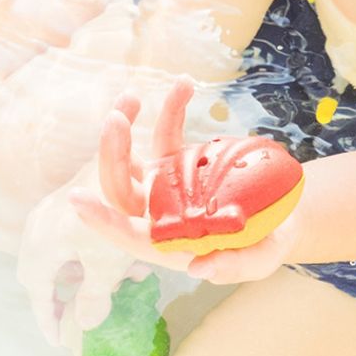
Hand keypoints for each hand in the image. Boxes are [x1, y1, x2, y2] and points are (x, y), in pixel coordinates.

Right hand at [16, 138, 154, 355]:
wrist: (127, 159)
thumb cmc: (117, 216)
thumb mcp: (108, 264)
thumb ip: (94, 297)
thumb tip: (84, 325)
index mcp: (42, 245)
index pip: (36, 290)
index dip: (48, 317)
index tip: (58, 340)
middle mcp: (40, 224)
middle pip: (44, 270)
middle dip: (67, 293)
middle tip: (80, 312)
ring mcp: (53, 207)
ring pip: (63, 250)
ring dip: (86, 270)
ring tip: (120, 280)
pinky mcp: (72, 193)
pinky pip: (72, 233)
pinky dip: (91, 251)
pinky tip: (122, 254)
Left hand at [68, 77, 302, 284]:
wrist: (278, 213)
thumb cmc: (266, 243)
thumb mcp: (260, 260)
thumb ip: (234, 267)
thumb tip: (199, 269)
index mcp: (168, 241)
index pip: (127, 234)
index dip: (101, 220)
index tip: (77, 199)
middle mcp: (156, 213)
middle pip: (119, 187)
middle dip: (111, 154)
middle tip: (116, 120)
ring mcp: (164, 184)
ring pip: (130, 157)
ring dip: (125, 127)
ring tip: (131, 97)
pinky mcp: (178, 161)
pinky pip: (168, 132)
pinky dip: (172, 108)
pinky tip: (184, 85)